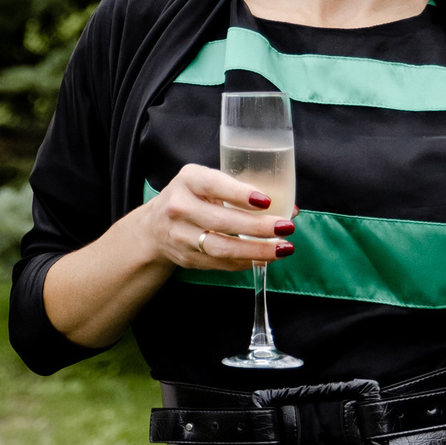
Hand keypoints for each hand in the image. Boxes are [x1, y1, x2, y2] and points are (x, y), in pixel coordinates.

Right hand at [135, 164, 293, 271]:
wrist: (154, 227)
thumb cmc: (192, 199)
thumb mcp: (207, 183)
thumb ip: (242, 191)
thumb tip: (291, 208)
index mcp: (187, 181)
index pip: (213, 185)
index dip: (240, 194)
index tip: (267, 201)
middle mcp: (179, 207)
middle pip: (222, 221)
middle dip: (258, 227)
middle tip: (286, 227)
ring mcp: (180, 236)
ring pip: (222, 247)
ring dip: (257, 250)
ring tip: (283, 248)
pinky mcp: (187, 258)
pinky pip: (221, 263)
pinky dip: (246, 261)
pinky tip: (264, 257)